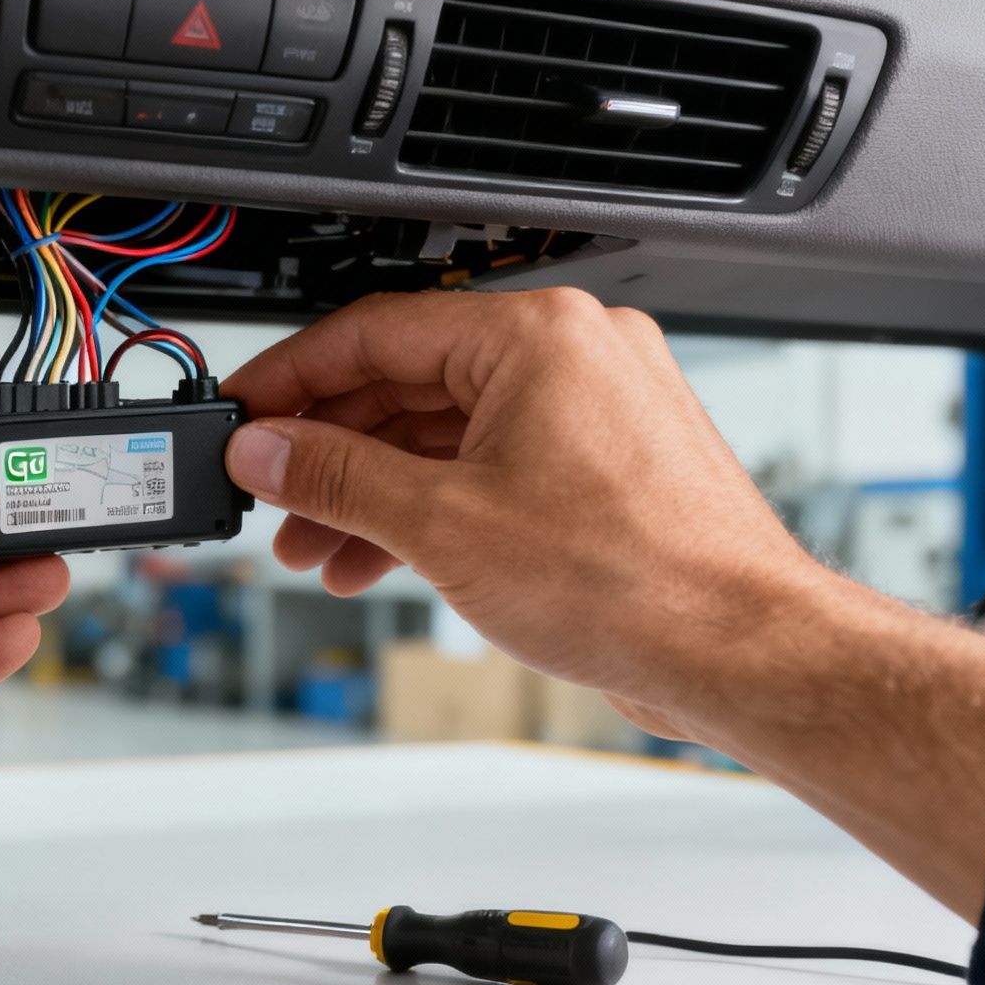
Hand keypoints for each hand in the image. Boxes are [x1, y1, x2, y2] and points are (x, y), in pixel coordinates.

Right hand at [222, 288, 984, 922]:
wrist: (742, 652)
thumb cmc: (635, 579)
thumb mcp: (443, 523)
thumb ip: (337, 476)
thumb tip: (267, 449)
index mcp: (537, 334)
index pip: (375, 331)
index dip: (292, 377)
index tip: (242, 413)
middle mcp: (575, 354)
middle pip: (410, 383)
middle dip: (331, 451)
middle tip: (272, 495)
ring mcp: (597, 410)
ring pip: (449, 433)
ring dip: (375, 490)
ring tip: (317, 547)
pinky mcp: (608, 467)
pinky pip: (493, 466)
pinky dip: (434, 508)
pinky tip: (384, 555)